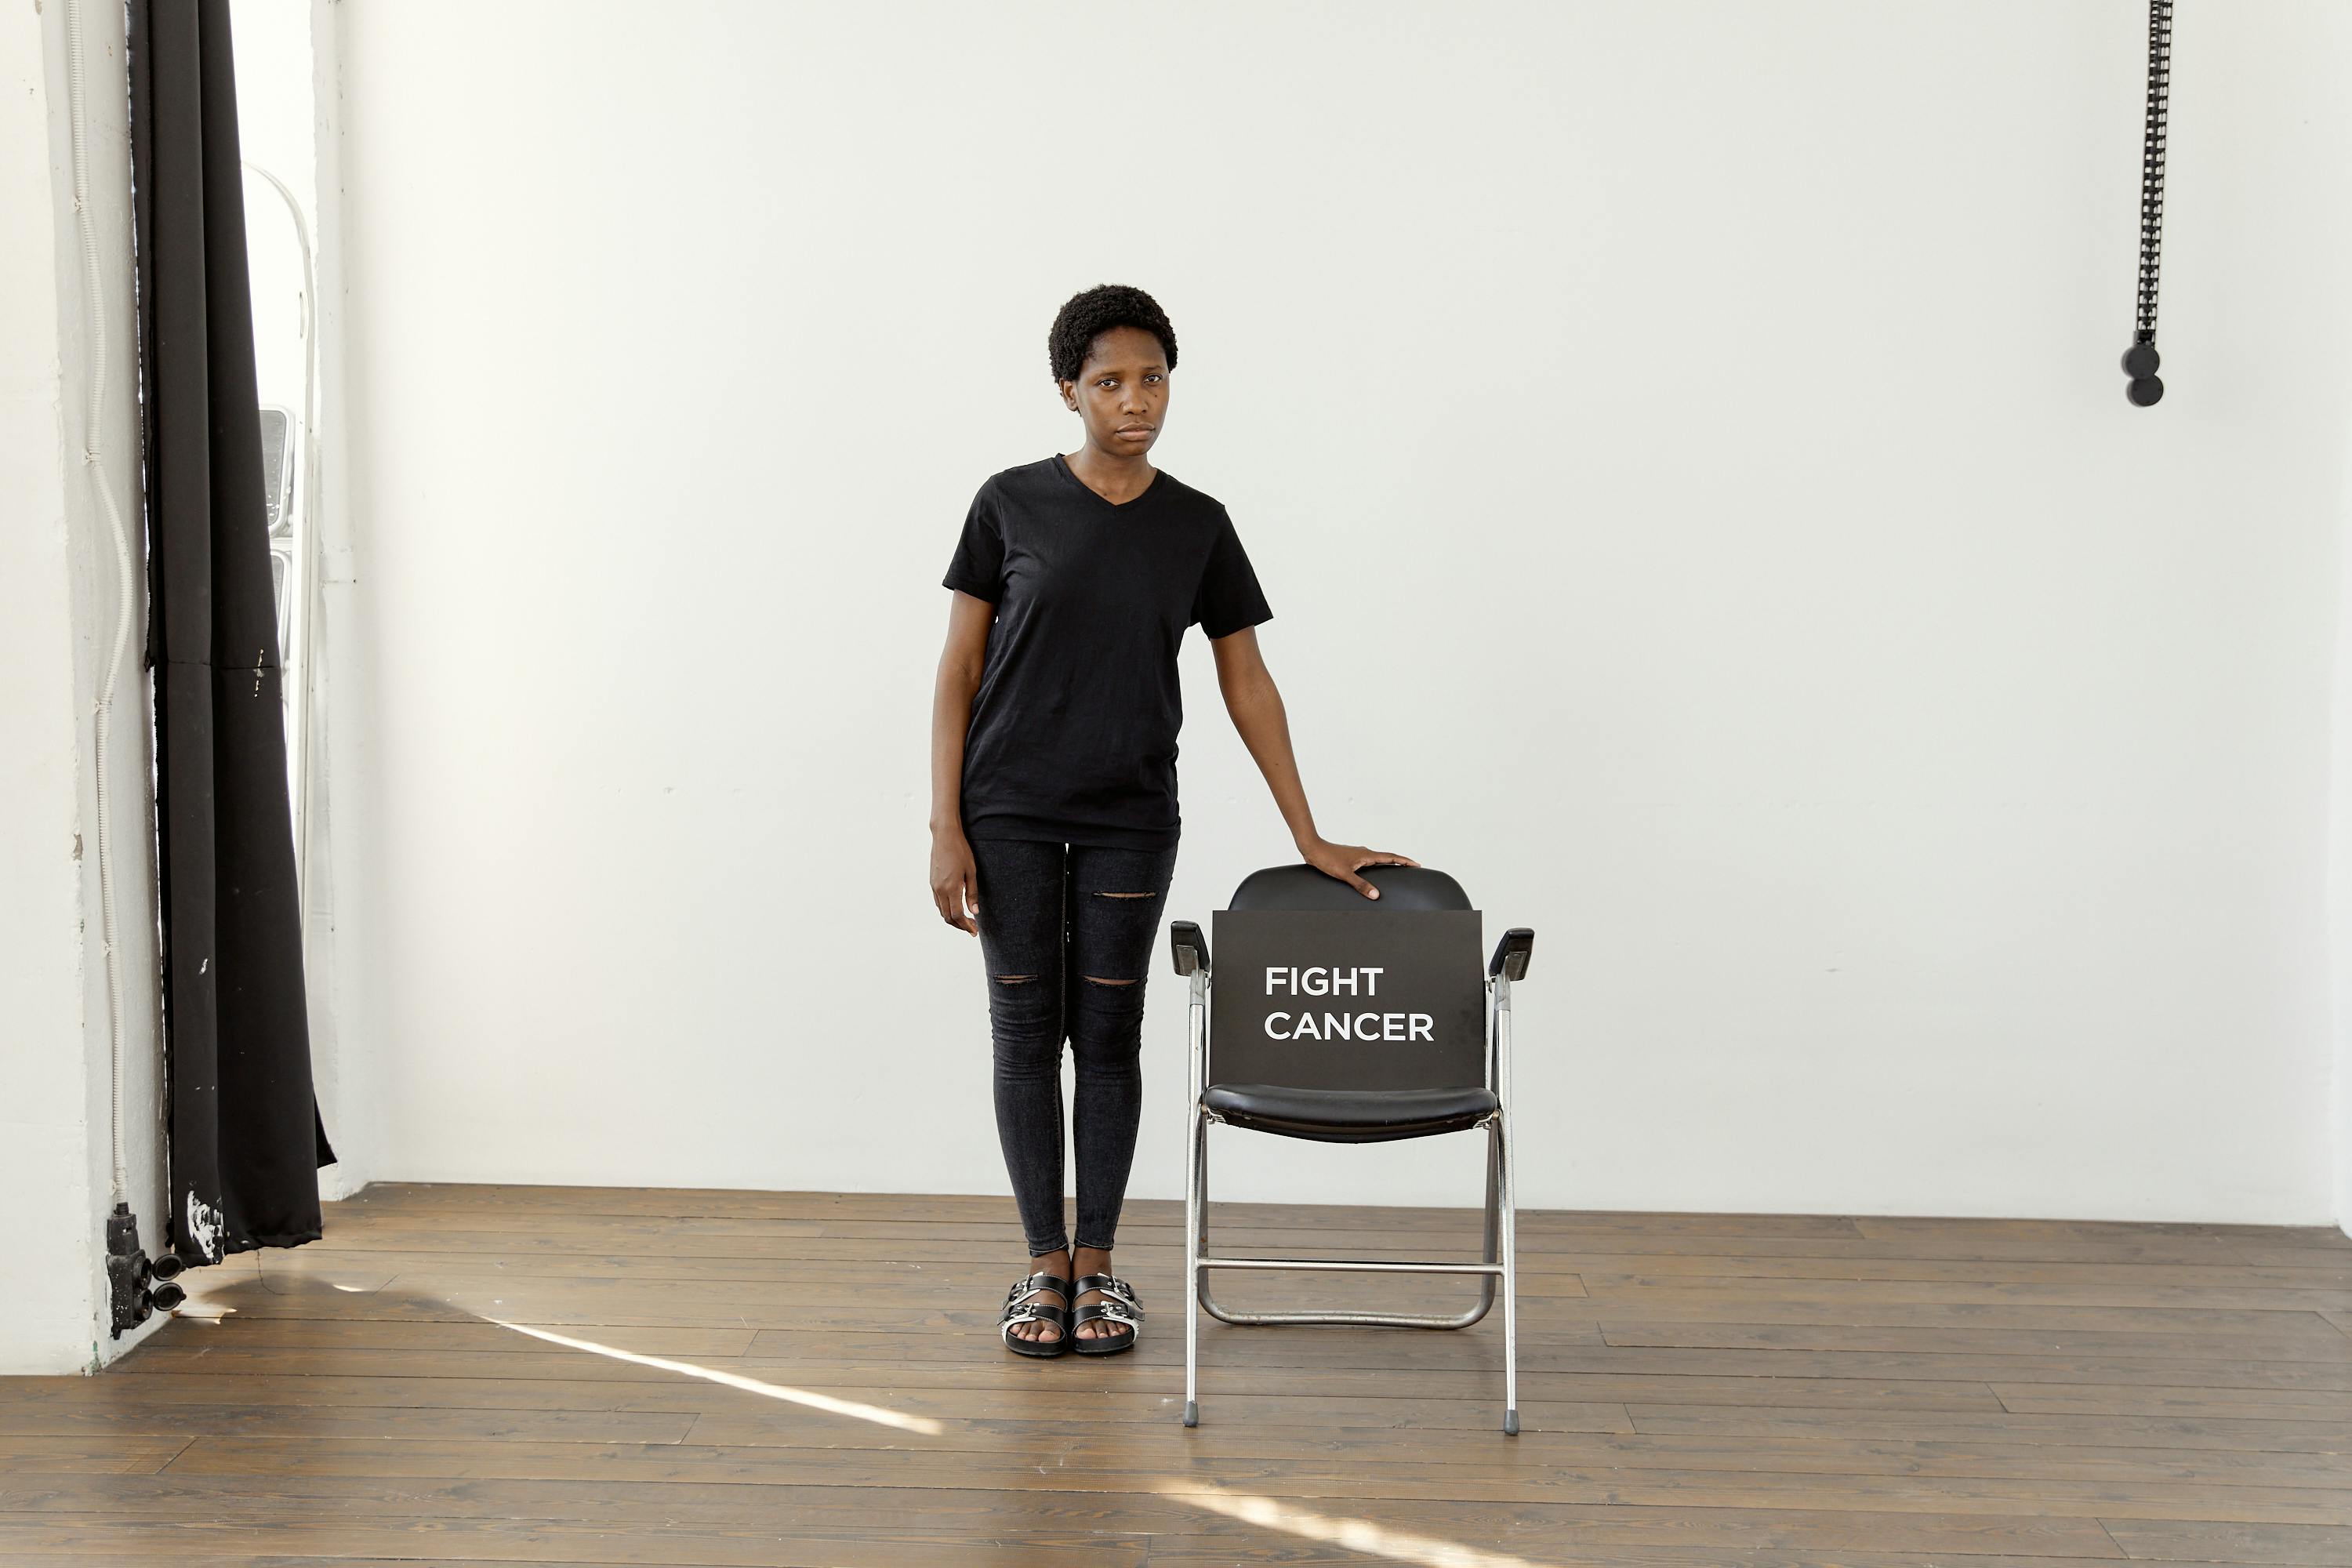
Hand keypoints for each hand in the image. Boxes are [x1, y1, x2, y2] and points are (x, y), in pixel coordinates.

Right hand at [931, 829, 978, 933]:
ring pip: (941, 911)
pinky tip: (956, 907)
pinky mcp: (932, 883)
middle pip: (948, 917)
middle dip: (960, 926)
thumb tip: (974, 912)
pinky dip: (946, 910)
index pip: (957, 915)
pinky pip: (938, 902)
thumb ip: (972, 894)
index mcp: (951, 888)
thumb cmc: (961, 851)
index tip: (974, 930)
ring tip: (966, 920)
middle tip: (972, 928)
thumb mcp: (971, 872)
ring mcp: (934, 887)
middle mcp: (940, 890)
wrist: (944, 837)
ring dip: (953, 919)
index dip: (966, 926)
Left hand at [1300, 837, 1419, 898]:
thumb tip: (1376, 895)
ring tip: (1396, 871)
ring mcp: (1357, 856)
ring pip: (1377, 860)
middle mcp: (1364, 853)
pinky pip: (1368, 863)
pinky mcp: (1350, 859)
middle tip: (1412, 868)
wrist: (1313, 849)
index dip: (1405, 861)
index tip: (1417, 864)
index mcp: (1366, 855)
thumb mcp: (1345, 874)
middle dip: (1400, 863)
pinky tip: (1372, 874)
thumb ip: (1360, 885)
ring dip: (1388, 864)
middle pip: (1387, 858)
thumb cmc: (1327, 859)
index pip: (1391, 857)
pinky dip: (1376, 867)